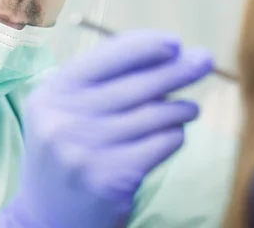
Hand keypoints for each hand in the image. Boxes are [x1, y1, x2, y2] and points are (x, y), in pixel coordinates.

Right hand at [0, 30, 213, 227]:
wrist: (48, 218)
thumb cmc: (68, 153)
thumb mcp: (66, 111)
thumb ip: (103, 80)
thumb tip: (163, 51)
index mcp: (53, 93)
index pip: (105, 57)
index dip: (145, 46)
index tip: (175, 43)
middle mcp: (64, 118)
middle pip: (137, 84)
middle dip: (177, 69)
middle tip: (204, 60)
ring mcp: (85, 150)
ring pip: (155, 114)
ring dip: (180, 108)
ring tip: (190, 108)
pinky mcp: (109, 178)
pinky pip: (161, 144)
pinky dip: (175, 135)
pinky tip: (174, 134)